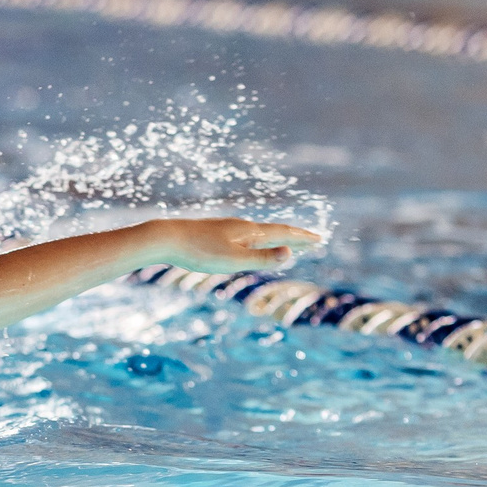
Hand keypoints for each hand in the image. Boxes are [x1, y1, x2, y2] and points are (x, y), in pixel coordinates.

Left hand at [143, 216, 324, 274]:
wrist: (165, 238)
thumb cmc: (198, 252)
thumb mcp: (233, 260)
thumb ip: (261, 259)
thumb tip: (290, 253)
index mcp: (249, 232)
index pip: (283, 234)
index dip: (302, 238)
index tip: (320, 240)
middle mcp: (241, 226)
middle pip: (274, 231)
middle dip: (295, 237)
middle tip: (313, 241)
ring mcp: (227, 228)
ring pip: (258, 233)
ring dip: (276, 238)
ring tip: (285, 243)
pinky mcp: (213, 232)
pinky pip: (243, 236)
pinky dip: (257, 240)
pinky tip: (249, 244)